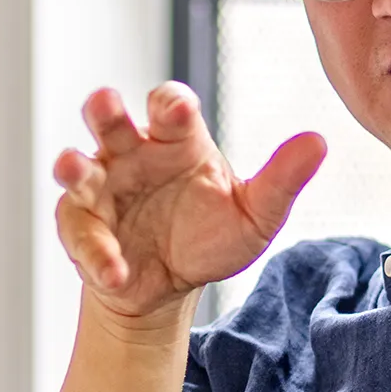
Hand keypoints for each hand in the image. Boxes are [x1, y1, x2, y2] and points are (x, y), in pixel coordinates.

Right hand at [55, 83, 325, 323]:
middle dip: (104, 109)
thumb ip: (281, 181)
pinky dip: (96, 253)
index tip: (178, 109)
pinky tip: (116, 271)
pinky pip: (81, 234)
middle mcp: (131, 155)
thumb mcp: (254, 215)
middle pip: (110, 120)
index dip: (170, 104)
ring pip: (77, 167)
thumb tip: (319, 142)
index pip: (169, 107)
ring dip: (71, 165)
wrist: (172, 287)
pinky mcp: (82, 229)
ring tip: (72, 167)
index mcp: (176, 141)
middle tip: (105, 104)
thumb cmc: (209, 237)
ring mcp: (101, 189)